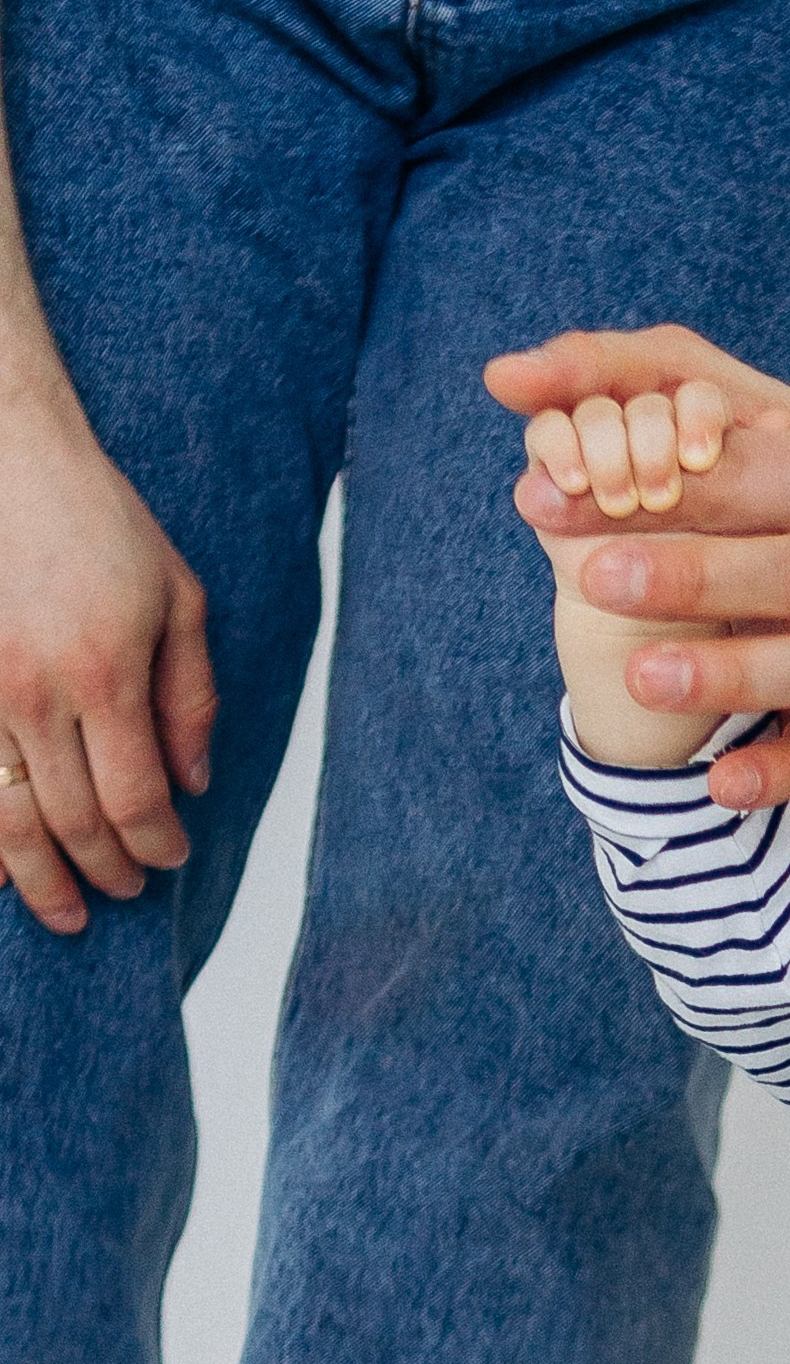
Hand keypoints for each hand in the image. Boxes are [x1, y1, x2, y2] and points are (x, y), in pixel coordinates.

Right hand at [0, 376, 213, 935]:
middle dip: (106, 871)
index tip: (171, 860)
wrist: (0, 449)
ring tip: (65, 913)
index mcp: (103, 672)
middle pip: (73, 821)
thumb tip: (195, 786)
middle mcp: (32, 692)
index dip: (158, 847)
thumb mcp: (176, 595)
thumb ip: (191, 697)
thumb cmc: (93, 516)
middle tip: (127, 891)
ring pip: (7, 816)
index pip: (136, 801)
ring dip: (40, 878)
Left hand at [487, 327, 789, 806]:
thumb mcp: (689, 387)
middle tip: (597, 581)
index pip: (741, 474)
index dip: (647, 491)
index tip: (543, 502)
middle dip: (694, 580)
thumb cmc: (755, 455)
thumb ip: (600, 370)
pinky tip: (719, 786)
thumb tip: (502, 378)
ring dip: (734, 676)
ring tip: (645, 678)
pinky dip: (783, 769)